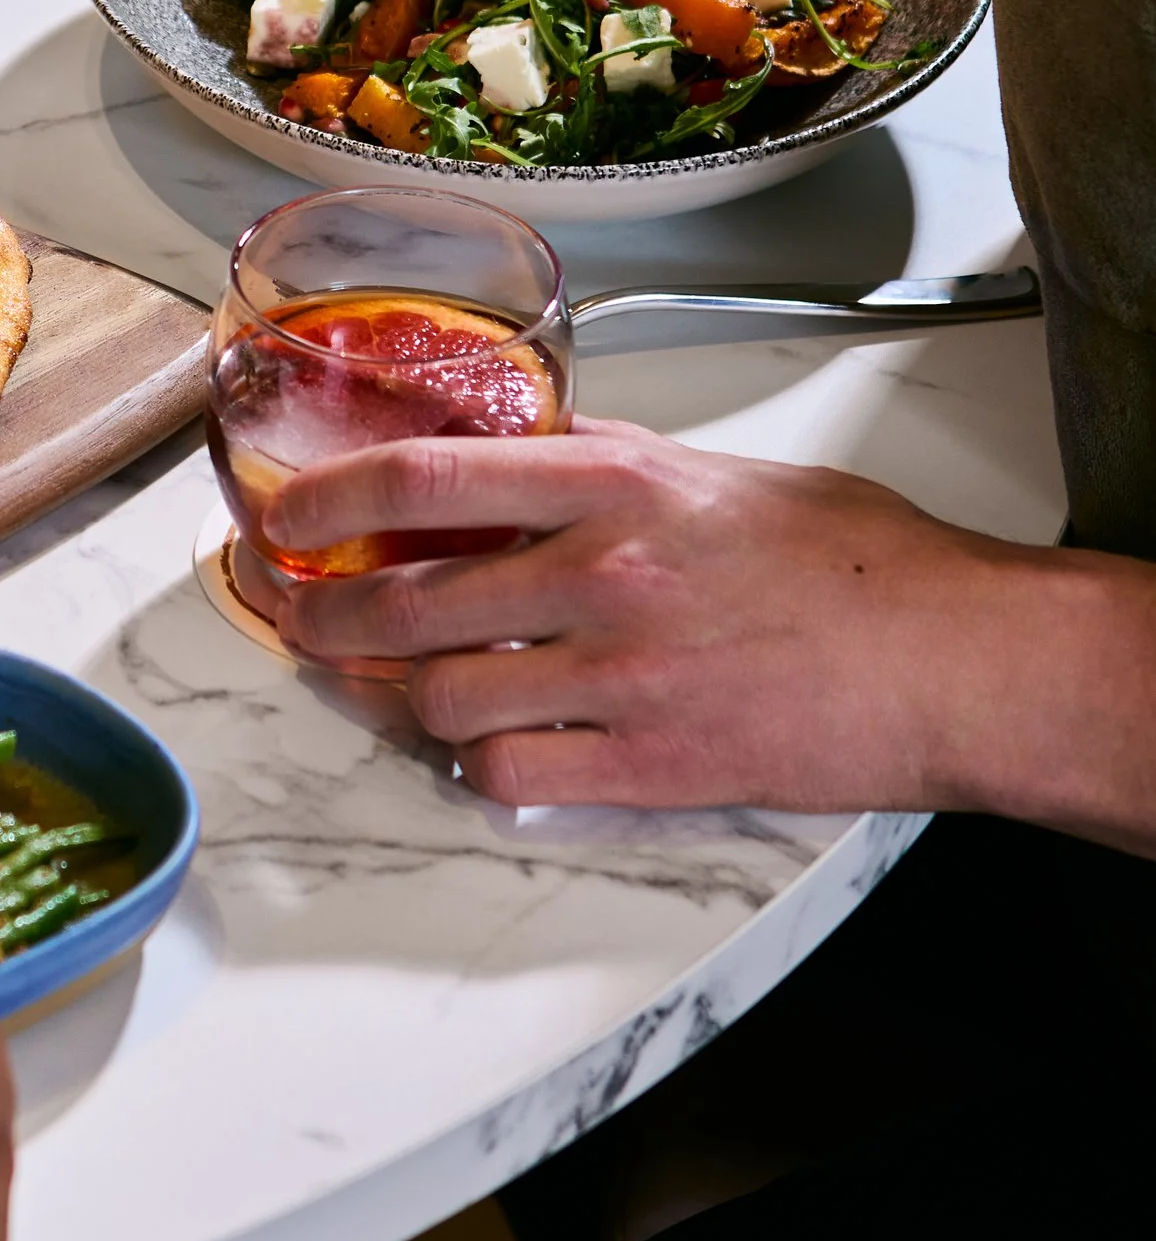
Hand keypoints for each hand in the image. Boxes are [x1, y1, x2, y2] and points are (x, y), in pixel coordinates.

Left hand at [259, 418, 1102, 817]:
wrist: (956, 661)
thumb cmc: (859, 566)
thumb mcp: (720, 475)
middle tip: (293, 615)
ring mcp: (621, 677)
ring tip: (386, 685)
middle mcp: (603, 574)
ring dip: (396, 697)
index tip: (283, 514)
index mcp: (618, 485)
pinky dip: (476, 766)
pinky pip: (511, 776)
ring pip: (441, 698)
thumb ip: (611, 471)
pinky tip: (483, 746)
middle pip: (405, 603)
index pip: (427, 478)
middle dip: (320, 616)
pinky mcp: (649, 766)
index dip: (329, 499)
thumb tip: (521, 464)